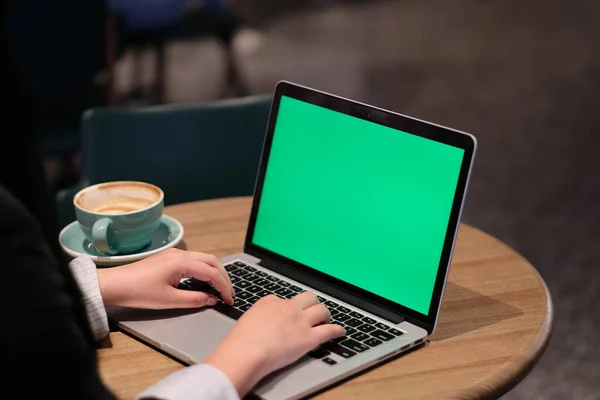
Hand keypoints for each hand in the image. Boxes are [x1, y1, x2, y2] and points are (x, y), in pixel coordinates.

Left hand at [97, 248, 234, 308]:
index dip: (224, 287)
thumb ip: (194, 299)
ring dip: (214, 272)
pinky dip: (203, 270)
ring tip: (219, 289)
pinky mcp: (168, 258)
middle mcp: (181, 254)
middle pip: (211, 261)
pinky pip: (193, 261)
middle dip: (223, 277)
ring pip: (203, 259)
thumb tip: (212, 299)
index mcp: (182, 262)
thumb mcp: (169, 300)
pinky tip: (203, 283)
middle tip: (228, 294)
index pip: (212, 273)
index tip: (229, 301)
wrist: (114, 285)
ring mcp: (174, 254)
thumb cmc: (139, 293)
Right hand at [205, 292, 344, 395]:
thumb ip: (257, 317)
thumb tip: (260, 322)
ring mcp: (300, 321)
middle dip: (312, 303)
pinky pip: (329, 330)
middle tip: (313, 310)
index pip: (284, 299)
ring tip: (327, 319)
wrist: (247, 351)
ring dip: (326, 314)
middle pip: (308, 298)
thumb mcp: (246, 320)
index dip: (289, 307)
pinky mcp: (309, 338)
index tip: (289, 313)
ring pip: (321, 310)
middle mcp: (288, 308)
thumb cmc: (241, 341)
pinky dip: (337, 330)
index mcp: (270, 302)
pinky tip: (340, 332)